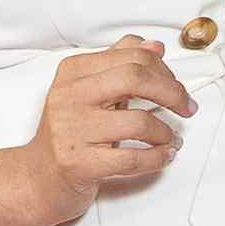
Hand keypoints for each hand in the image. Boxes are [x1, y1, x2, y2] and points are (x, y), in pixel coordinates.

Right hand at [16, 35, 195, 225]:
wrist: (37, 179)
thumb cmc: (69, 132)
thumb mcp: (89, 90)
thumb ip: (120, 64)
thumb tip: (155, 46)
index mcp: (74, 71)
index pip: (132, 56)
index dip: (164, 70)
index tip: (177, 86)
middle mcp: (69, 96)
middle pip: (135, 78)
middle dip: (171, 92)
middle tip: (187, 106)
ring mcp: (72, 131)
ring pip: (138, 122)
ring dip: (165, 132)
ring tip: (171, 138)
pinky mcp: (78, 164)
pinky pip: (131, 158)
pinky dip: (157, 157)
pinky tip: (164, 155)